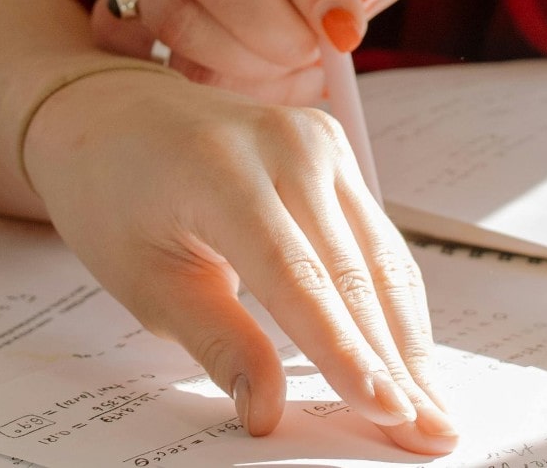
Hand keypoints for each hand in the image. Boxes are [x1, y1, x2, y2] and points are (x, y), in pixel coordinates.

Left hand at [22, 69, 458, 454]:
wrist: (112, 113)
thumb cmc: (114, 194)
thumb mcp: (146, 280)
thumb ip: (218, 341)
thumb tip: (269, 409)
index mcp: (224, 173)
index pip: (300, 280)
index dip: (346, 352)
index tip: (386, 411)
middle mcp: (285, 144)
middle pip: (355, 271)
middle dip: (396, 361)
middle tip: (430, 432)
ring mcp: (317, 138)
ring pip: (380, 256)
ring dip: (410, 337)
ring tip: (434, 407)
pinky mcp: (333, 146)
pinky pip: (374, 234)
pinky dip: (393, 297)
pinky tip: (411, 351)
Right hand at [90, 0, 434, 104]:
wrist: (264, 12)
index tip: (345, 23)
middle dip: (279, 27)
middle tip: (316, 54)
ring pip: (178, 18)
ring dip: (247, 60)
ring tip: (286, 67)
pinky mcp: (109, 18)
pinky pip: (152, 62)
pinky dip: (211, 86)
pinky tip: (246, 84)